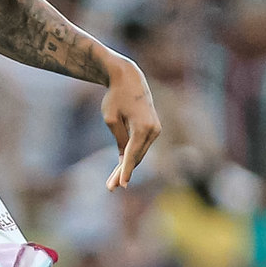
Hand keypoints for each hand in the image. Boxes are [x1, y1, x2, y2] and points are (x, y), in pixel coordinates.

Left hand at [101, 60, 162, 191]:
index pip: (132, 154)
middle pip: (136, 157)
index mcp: (143, 127)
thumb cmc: (116, 96)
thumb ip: (119, 139)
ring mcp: (155, 130)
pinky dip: (131, 157)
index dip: (125, 170)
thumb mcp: (111, 119)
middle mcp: (153, 130)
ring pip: (139, 153)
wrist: (128, 78)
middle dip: (123, 173)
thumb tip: (123, 157)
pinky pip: (140, 147)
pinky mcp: (153, 129)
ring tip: (112, 183)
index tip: (121, 185)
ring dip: (127, 167)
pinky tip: (120, 169)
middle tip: (110, 188)